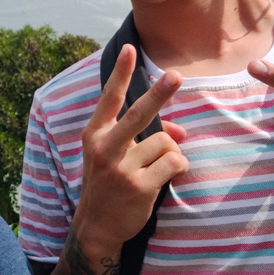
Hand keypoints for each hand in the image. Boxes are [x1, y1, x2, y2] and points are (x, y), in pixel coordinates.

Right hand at [74, 44, 187, 253]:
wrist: (96, 225)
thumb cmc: (108, 183)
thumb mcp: (113, 155)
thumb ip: (141, 137)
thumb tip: (180, 130)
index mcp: (94, 134)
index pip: (109, 98)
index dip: (120, 72)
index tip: (129, 49)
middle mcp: (104, 148)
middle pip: (138, 113)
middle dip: (159, 93)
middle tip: (176, 75)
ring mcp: (120, 168)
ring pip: (165, 142)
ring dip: (171, 151)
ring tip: (158, 167)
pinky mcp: (138, 186)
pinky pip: (174, 163)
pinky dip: (178, 167)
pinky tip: (166, 178)